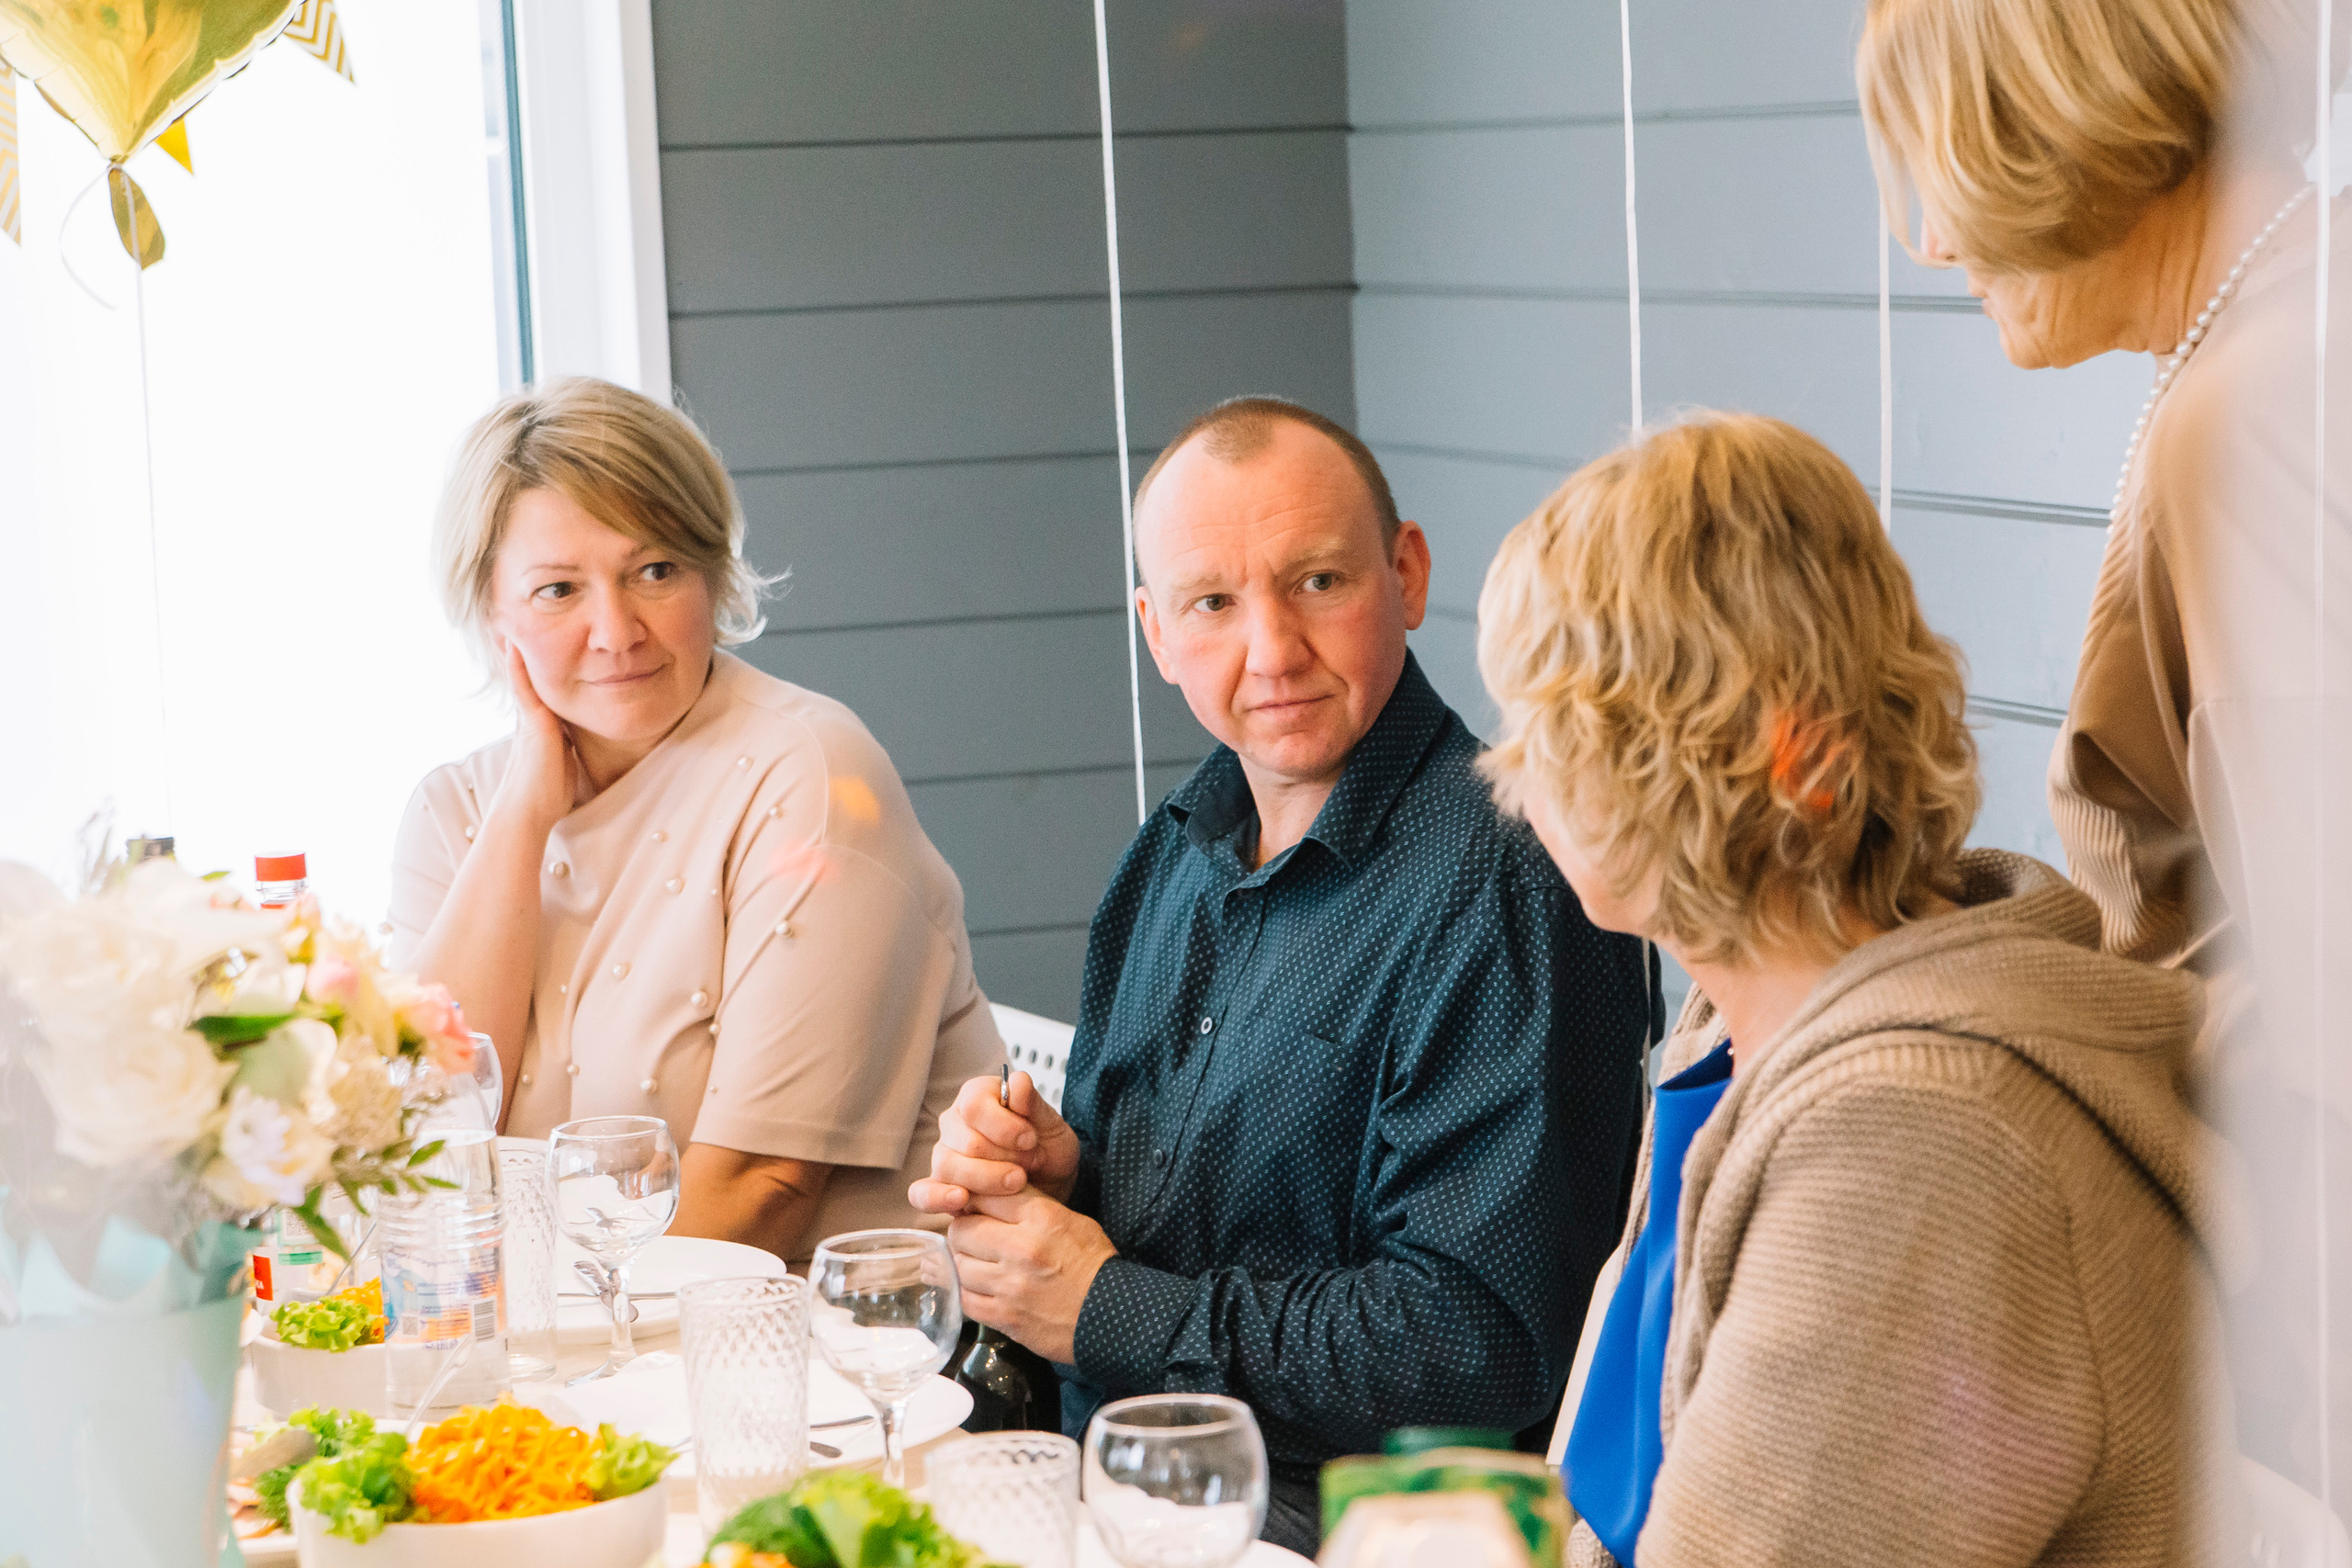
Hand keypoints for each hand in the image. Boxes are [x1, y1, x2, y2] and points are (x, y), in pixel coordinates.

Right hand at [493, 640, 577, 833]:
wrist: (529, 811)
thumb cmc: (547, 795)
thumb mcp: (564, 763)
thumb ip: (567, 748)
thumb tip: (574, 743)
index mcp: (540, 728)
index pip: (540, 693)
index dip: (535, 672)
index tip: (532, 650)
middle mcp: (530, 719)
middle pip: (528, 679)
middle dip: (520, 655)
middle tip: (510, 627)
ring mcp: (529, 720)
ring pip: (522, 678)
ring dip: (515, 653)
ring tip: (509, 625)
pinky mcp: (532, 722)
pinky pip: (523, 687)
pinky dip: (518, 667)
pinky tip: (514, 646)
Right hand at [909, 1071, 1081, 1214]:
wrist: (1050, 1183)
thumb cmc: (1047, 1147)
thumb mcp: (1051, 1124)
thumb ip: (1033, 1103)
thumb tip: (1017, 1083)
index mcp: (976, 1096)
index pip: (973, 1107)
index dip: (1004, 1126)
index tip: (1031, 1139)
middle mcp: (953, 1123)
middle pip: (965, 1142)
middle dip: (1005, 1157)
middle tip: (1032, 1163)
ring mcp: (943, 1156)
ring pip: (948, 1167)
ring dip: (987, 1179)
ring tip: (1018, 1183)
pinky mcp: (940, 1187)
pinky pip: (923, 1193)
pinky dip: (938, 1198)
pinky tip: (961, 1199)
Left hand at [947, 1189, 1114, 1364]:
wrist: (1110, 1314)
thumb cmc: (1094, 1264)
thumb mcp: (1071, 1220)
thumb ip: (1031, 1205)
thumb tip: (992, 1196)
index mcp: (1041, 1217)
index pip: (985, 1195)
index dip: (975, 1200)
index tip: (976, 1208)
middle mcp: (1020, 1248)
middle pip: (962, 1229)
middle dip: (964, 1230)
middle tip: (973, 1236)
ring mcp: (1009, 1285)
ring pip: (958, 1264)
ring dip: (964, 1262)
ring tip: (977, 1263)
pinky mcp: (1004, 1317)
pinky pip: (965, 1299)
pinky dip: (967, 1291)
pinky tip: (979, 1288)